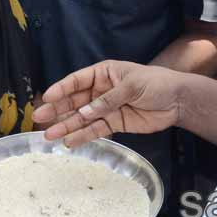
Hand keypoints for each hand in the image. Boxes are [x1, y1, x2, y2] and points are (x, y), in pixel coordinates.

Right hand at [32, 61, 184, 148]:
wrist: (177, 101)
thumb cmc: (155, 83)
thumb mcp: (131, 85)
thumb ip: (108, 100)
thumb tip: (85, 113)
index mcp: (103, 73)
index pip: (77, 81)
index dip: (61, 89)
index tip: (47, 98)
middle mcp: (100, 90)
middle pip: (74, 101)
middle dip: (57, 109)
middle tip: (39, 118)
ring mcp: (106, 108)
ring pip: (82, 118)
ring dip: (66, 126)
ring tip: (49, 135)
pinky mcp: (114, 124)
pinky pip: (95, 130)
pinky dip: (83, 136)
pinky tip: (69, 142)